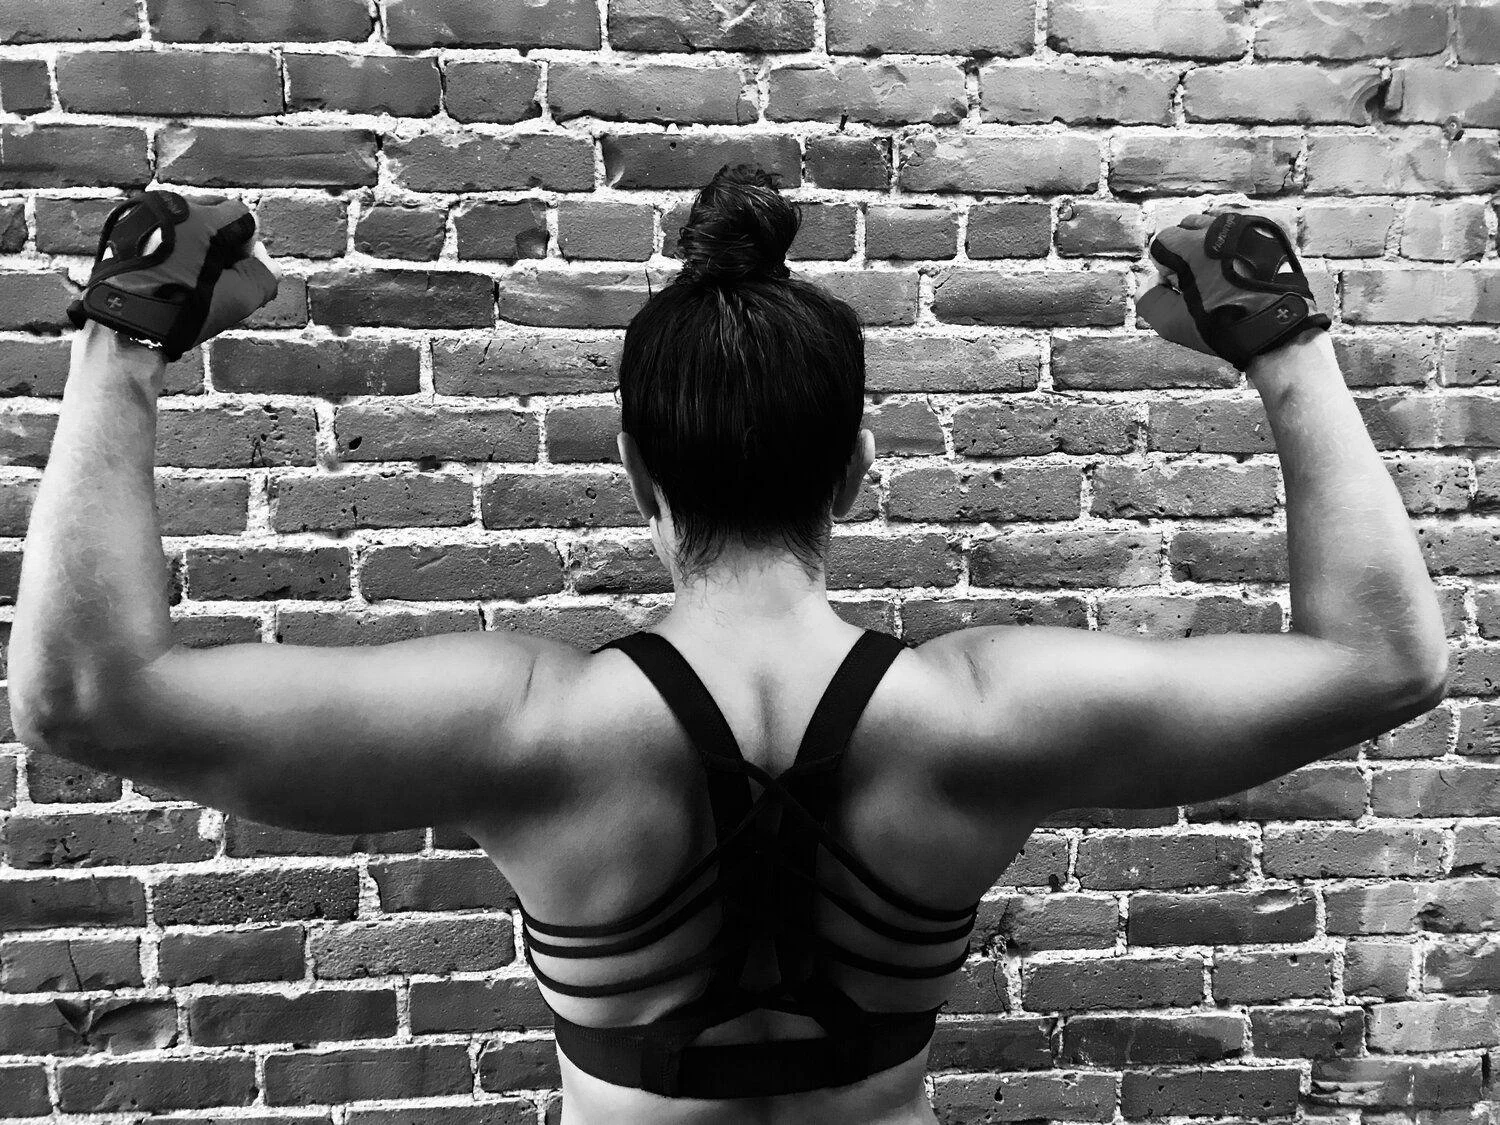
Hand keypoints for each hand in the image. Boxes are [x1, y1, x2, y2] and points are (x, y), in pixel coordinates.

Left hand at [66, 191, 280, 362]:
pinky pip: (161, 228)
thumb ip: (264, 276)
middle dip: (224, 239)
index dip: (249, 245)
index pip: (243, 216)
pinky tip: (170, 273)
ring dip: (197, 241)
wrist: (125, 325)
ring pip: (186, 219)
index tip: (240, 271)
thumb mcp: (238, 299)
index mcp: (202, 217)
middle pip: (213, 211)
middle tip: (220, 273)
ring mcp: (144, 214)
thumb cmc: (183, 311)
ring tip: (193, 275)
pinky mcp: (124, 227)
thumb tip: (268, 266)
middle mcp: (171, 206)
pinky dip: (172, 245)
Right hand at [1137, 210, 1329, 370]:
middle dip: (1186, 251)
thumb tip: (1150, 284)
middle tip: (1199, 281)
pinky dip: (1237, 245)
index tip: (1180, 288)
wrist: (1278, 328)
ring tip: (1222, 275)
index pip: (1162, 242)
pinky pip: (1243, 229)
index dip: (1166, 268)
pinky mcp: (1271, 231)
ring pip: (1217, 225)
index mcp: (1192, 244)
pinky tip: (1243, 269)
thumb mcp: (1172, 323)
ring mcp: (1248, 226)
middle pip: (1189, 226)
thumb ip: (1148, 299)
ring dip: (1211, 245)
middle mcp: (1219, 226)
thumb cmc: (1223, 326)